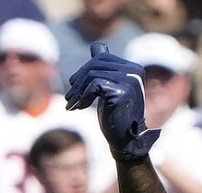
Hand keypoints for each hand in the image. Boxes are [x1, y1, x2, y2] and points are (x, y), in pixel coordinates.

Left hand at [66, 42, 159, 161]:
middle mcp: (133, 71)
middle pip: (96, 64)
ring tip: (71, 104)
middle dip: (78, 81)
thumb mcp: (109, 87)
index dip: (83, 70)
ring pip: (92, 74)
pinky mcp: (122, 91)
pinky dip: (83, 97)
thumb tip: (97, 46)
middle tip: (68, 97)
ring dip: (77, 91)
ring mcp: (129, 80)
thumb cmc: (116, 114)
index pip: (102, 58)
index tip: (73, 85)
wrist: (126, 139)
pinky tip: (79, 107)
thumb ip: (104, 68)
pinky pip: (95, 85)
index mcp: (132, 68)